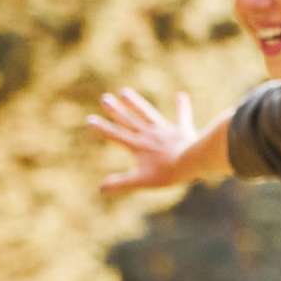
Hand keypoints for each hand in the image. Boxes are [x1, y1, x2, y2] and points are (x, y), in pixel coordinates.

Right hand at [88, 88, 202, 192]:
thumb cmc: (166, 173)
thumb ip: (121, 183)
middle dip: (116, 111)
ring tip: (124, 91)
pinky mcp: (183, 129)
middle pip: (129, 121)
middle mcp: (149, 134)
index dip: (102, 128)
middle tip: (105, 98)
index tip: (90, 120)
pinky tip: (181, 94)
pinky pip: (183, 115)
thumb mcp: (141, 180)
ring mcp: (165, 130)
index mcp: (138, 146)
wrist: (190, 162)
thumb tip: (100, 189)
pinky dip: (182, 106)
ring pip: (147, 113)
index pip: (116, 135)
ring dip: (136, 103)